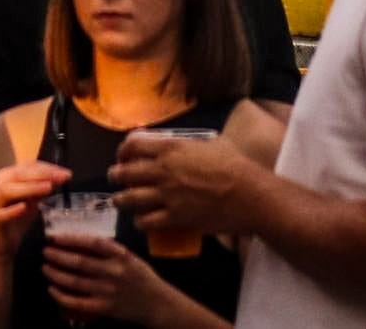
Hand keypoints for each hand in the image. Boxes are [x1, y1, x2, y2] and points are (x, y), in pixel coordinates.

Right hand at [0, 157, 67, 260]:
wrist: (6, 241)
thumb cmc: (20, 216)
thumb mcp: (35, 199)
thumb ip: (45, 186)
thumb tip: (62, 176)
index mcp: (9, 176)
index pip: (28, 166)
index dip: (47, 168)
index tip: (65, 173)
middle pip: (18, 174)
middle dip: (41, 175)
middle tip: (60, 178)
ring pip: (8, 190)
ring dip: (29, 188)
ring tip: (48, 188)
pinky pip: (1, 214)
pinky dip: (12, 210)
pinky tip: (24, 207)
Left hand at [40, 228, 172, 322]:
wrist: (156, 303)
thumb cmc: (141, 276)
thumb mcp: (129, 256)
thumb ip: (109, 249)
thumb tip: (80, 240)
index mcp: (121, 255)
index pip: (92, 243)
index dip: (72, 239)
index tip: (56, 236)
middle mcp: (113, 272)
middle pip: (80, 262)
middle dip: (59, 256)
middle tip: (46, 251)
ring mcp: (107, 291)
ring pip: (75, 281)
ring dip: (56, 274)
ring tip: (45, 267)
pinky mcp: (104, 308)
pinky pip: (77, 303)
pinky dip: (62, 296)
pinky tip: (52, 289)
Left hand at [115, 127, 263, 241]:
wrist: (249, 195)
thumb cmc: (236, 166)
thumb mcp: (212, 144)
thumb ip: (191, 145)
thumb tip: (184, 145)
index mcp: (172, 148)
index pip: (133, 145)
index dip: (123, 151)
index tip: (123, 156)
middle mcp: (164, 170)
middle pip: (125, 173)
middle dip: (115, 176)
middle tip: (116, 179)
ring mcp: (167, 196)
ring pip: (129, 199)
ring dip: (121, 200)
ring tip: (122, 201)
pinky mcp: (174, 218)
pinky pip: (145, 221)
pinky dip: (139, 221)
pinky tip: (141, 220)